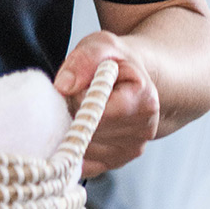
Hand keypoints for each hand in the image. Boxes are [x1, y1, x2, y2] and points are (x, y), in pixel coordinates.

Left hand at [54, 30, 159, 180]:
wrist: (129, 78)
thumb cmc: (114, 61)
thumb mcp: (101, 45)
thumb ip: (84, 59)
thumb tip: (64, 86)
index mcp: (145, 101)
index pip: (97, 112)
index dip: (78, 97)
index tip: (80, 83)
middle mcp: (144, 131)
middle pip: (90, 132)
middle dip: (73, 113)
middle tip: (76, 95)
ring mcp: (132, 150)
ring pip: (83, 149)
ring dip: (72, 129)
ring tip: (81, 108)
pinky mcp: (117, 162)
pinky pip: (82, 163)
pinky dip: (73, 147)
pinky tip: (80, 127)